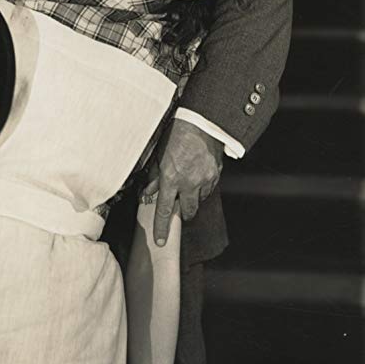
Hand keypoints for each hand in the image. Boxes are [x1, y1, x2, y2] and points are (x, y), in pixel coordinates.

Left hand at [144, 118, 222, 245]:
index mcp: (171, 178)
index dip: (162, 228)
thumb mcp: (160, 155)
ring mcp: (204, 179)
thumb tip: (149, 191)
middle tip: (179, 203)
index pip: (164, 210)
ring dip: (193, 196)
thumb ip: (155, 176)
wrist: (202, 122)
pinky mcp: (216, 174)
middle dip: (183, 212)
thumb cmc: (178, 134)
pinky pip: (209, 188)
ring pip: (199, 200)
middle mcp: (188, 182)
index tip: (161, 241)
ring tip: (189, 181)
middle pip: (187, 211)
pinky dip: (203, 187)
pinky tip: (198, 175)